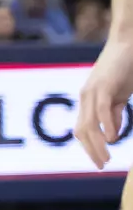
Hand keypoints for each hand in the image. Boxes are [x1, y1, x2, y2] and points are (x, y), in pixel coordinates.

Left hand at [77, 36, 132, 167]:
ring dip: (96, 144)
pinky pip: (101, 109)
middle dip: (90, 150)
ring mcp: (93, 90)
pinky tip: (112, 138)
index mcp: (89, 100)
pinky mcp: (104, 85)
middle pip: (82, 130)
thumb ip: (115, 112)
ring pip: (89, 123)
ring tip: (106, 158)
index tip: (99, 162)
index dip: (89, 147)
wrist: (128, 43)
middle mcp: (86, 96)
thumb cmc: (125, 69)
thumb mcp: (119, 95)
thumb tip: (111, 134)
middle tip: (101, 166)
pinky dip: (106, 124)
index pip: (82, 129)